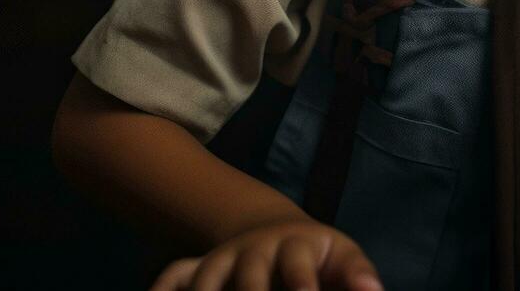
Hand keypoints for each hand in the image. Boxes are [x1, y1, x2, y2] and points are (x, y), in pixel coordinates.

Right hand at [149, 219, 381, 290]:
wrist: (275, 234)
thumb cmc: (318, 256)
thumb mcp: (341, 259)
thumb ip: (356, 275)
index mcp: (295, 245)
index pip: (297, 263)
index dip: (301, 284)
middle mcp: (254, 250)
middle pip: (249, 275)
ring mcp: (222, 260)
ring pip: (207, 278)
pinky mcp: (197, 272)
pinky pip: (171, 278)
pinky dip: (163, 289)